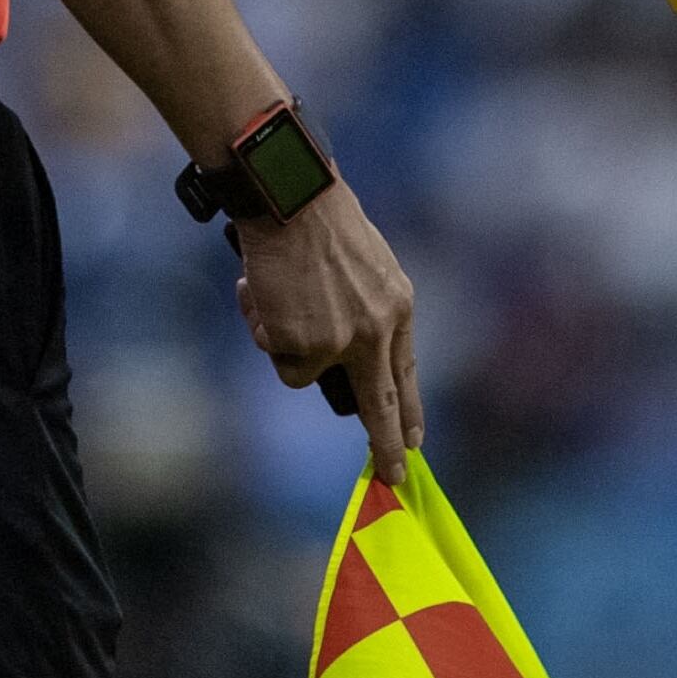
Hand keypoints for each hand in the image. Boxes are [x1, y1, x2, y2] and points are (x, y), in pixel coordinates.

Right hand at [231, 182, 421, 483]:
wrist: (293, 199)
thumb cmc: (319, 221)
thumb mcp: (364, 267)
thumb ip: (363, 309)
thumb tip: (344, 351)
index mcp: (398, 306)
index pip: (405, 371)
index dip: (407, 408)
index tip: (412, 441)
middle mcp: (378, 330)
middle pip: (381, 404)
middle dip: (385, 446)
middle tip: (393, 478)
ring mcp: (343, 342)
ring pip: (305, 375)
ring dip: (285, 344)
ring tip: (276, 296)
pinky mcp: (307, 345)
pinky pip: (279, 358)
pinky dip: (264, 330)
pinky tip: (264, 293)